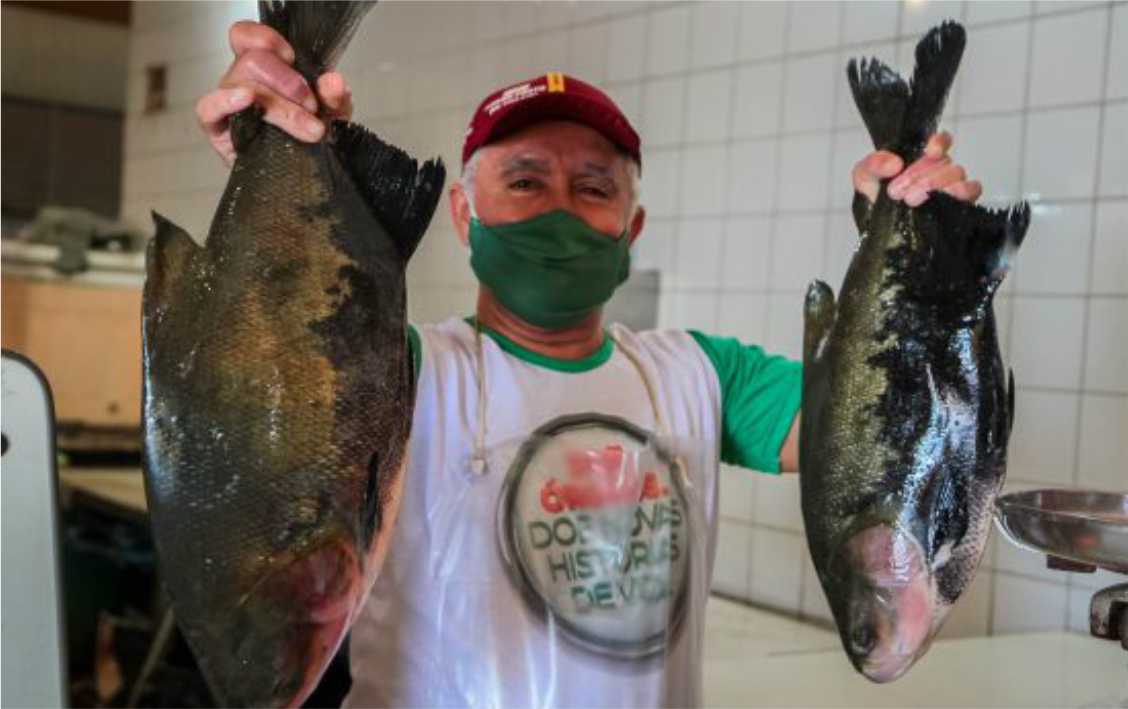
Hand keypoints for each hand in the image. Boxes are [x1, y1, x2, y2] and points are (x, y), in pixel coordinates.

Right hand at [195, 21, 353, 165]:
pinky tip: (247, 101)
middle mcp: (243, 81)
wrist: (306, 180)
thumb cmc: (312, 140)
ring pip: (242, 85)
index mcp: (265, 68)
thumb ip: (335, 96)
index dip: (267, 40)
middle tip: (313, 109)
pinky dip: (225, 101)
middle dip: (289, 84)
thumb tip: (333, 80)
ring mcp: (229, 105)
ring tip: (310, 129)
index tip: (293, 58)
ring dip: (281, 106)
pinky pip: (208, 108)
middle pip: (252, 62)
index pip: (247, 37)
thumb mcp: (333, 115)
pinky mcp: (219, 131)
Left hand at [851, 132, 982, 206]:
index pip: (940, 141)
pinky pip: (973, 190)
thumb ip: (874, 164)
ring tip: (911, 199)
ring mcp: (949, 186)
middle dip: (920, 174)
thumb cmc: (876, 200)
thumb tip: (894, 164)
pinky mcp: (958, 204)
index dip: (939, 142)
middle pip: (944, 161)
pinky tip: (946, 198)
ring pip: (957, 173)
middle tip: (897, 190)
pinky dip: (963, 191)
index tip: (930, 151)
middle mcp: (938, 169)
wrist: (879, 230)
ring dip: (934, 184)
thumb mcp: (864, 177)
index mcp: (919, 158)